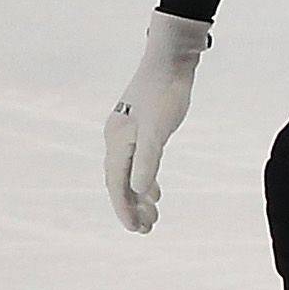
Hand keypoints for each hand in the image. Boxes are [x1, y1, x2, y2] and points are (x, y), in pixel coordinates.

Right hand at [105, 12, 213, 233]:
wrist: (172, 59)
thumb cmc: (166, 93)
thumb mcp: (158, 130)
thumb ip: (147, 160)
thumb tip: (135, 191)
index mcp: (116, 141)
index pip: (117, 184)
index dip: (124, 209)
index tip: (136, 230)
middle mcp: (116, 138)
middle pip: (120, 181)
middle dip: (132, 207)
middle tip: (147, 230)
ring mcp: (128, 131)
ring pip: (129, 172)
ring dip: (139, 195)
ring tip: (153, 215)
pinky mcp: (141, 125)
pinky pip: (138, 160)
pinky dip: (145, 177)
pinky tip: (154, 190)